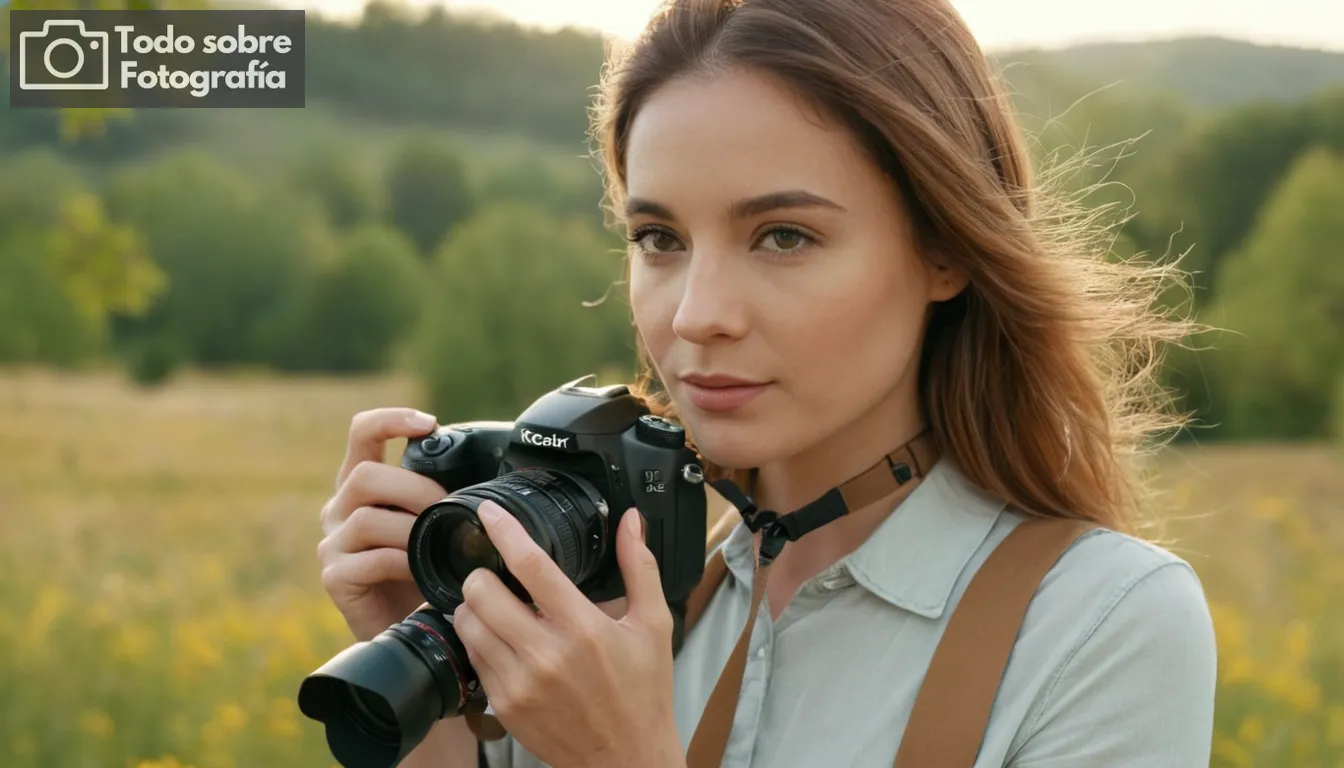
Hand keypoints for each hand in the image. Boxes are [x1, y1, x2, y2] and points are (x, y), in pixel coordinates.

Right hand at [317, 407, 448, 641]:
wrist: (409, 627)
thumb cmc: (425, 569)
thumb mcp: (432, 522)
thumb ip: (439, 495)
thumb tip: (487, 473)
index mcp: (360, 485)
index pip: (361, 433)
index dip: (391, 420)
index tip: (428, 423)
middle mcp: (339, 509)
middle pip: (364, 475)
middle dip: (415, 487)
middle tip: (446, 508)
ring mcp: (332, 544)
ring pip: (367, 517)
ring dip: (412, 528)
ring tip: (438, 544)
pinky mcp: (336, 578)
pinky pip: (371, 559)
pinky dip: (404, 562)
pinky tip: (422, 572)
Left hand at [452, 501, 684, 767]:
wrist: (628, 759)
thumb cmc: (644, 693)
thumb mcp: (654, 626)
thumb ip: (640, 567)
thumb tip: (632, 521)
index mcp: (584, 627)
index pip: (531, 565)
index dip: (504, 531)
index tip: (489, 511)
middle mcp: (546, 654)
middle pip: (482, 592)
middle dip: (483, 574)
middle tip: (496, 575)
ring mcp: (520, 683)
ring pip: (468, 624)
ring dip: (475, 607)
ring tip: (496, 606)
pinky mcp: (506, 706)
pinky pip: (474, 658)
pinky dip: (480, 640)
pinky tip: (502, 640)